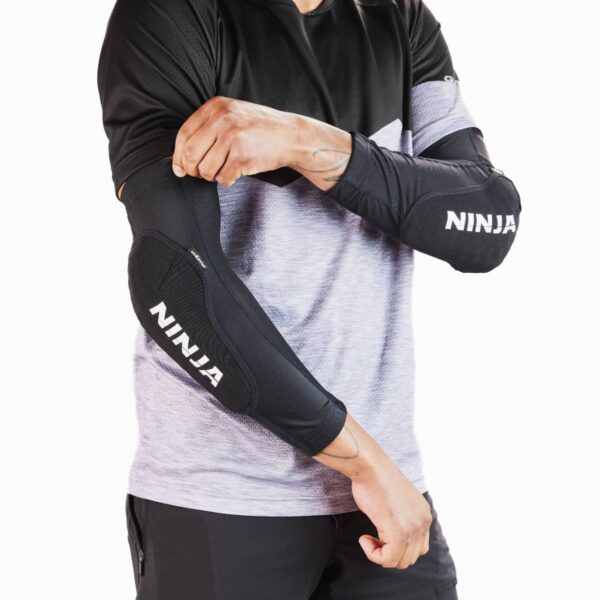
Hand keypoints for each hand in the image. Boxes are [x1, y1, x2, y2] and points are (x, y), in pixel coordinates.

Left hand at [172, 96, 299, 184]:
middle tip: (199, 174)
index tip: (180, 168)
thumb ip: (208, 128)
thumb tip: (180, 159)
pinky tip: (236, 172)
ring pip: (205, 169)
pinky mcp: (242, 157)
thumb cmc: (259, 128)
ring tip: (222, 170)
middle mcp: (222, 119)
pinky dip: (226, 180)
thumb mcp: (233, 115)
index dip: (177, 156)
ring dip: (210, 176)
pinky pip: (223, 177)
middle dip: (191, 169)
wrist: (290, 135)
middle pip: (190, 153)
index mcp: (216, 107)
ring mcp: (232, 138)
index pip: (183, 134)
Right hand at [352, 463, 431, 568]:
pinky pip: (388, 559)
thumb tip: (390, 537)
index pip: (418, 546)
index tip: (380, 535)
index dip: (398, 546)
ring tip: (368, 539)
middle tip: (373, 538)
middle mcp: (423, 522)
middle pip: (411, 556)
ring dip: (381, 555)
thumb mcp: (397, 500)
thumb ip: (401, 517)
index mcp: (424, 513)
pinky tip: (364, 539)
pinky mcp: (399, 533)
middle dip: (390, 552)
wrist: (370, 467)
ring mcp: (413, 529)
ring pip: (400, 561)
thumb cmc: (376, 478)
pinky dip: (373, 554)